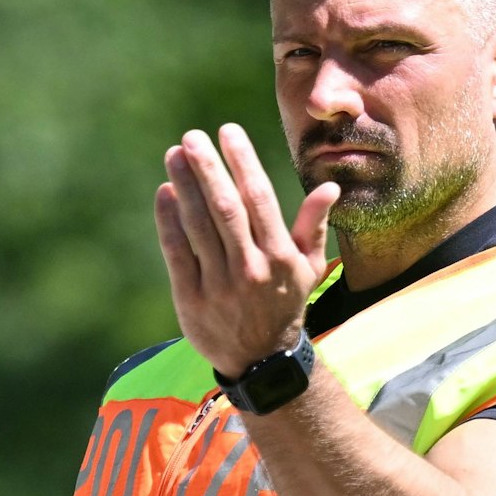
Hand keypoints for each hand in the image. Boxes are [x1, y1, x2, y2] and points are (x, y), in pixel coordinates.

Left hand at [156, 124, 338, 378]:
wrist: (262, 363)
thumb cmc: (286, 305)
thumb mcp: (309, 268)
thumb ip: (314, 226)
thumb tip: (330, 187)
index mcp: (279, 256)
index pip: (259, 199)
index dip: (242, 162)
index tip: (228, 132)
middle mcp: (250, 269)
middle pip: (225, 209)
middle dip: (208, 169)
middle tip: (192, 137)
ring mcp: (218, 285)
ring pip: (198, 227)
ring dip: (185, 188)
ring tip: (174, 155)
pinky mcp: (191, 299)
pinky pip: (177, 254)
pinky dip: (169, 222)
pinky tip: (164, 194)